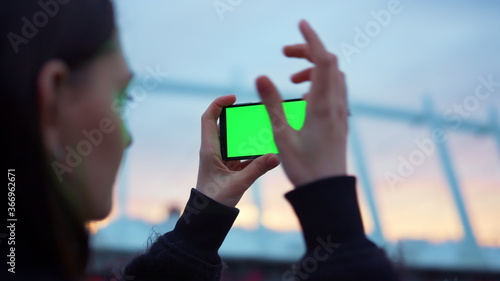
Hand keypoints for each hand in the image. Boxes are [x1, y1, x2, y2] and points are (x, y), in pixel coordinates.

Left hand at [196, 95, 280, 206]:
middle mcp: (215, 150)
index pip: (209, 118)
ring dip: (249, 136)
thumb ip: (257, 169)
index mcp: (209, 149)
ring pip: (236, 140)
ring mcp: (223, 159)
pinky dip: (254, 152)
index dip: (218, 104)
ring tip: (265, 132)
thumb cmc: (215, 200)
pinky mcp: (231, 167)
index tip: (233, 98)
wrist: (209, 218)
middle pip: (225, 126)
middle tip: (256, 115)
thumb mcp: (238, 184)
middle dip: (240, 119)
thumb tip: (276, 156)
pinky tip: (267, 152)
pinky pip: (243, 154)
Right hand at [256, 20, 347, 186]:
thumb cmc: (304, 166)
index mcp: (322, 105)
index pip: (323, 60)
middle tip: (285, 54)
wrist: (327, 189)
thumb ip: (271, 103)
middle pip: (329, 63)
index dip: (312, 39)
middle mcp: (336, 105)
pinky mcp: (340, 120)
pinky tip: (303, 97)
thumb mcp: (281, 134)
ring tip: (292, 80)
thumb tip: (261, 76)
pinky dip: (320, 83)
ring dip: (314, 68)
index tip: (300, 24)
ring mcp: (340, 112)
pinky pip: (335, 90)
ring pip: (334, 76)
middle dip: (309, 51)